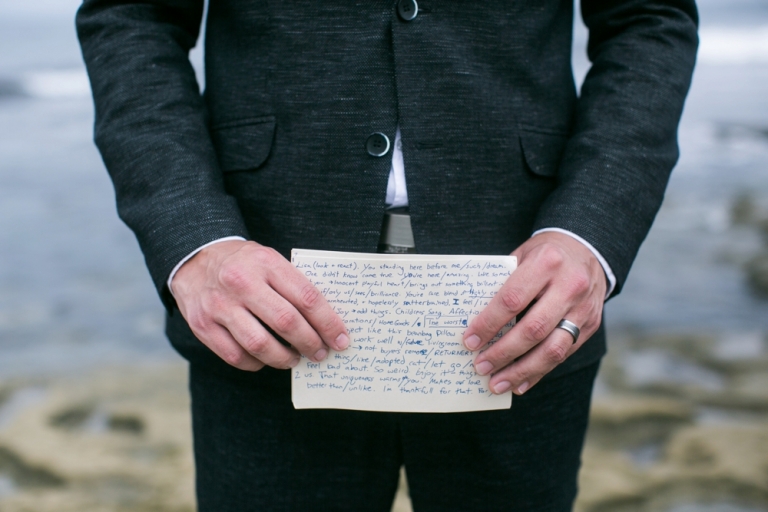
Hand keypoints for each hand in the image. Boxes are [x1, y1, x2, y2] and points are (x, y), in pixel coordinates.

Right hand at [171, 240, 349, 370]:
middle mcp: (241, 283)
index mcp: (265, 263)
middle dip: (310, 343)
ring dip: (284, 358)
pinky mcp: (202, 326)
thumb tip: (325, 322)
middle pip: (286, 322)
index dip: (328, 323)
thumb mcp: (269, 260)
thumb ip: (293, 285)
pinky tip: (266, 359)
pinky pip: (236, 356)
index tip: (341, 339)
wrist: (194, 259)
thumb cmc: (243, 264)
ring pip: (260, 344)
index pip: (306, 297)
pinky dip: (257, 363)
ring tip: (295, 359)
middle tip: (320, 353)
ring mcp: (219, 306)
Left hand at [463, 232, 605, 394]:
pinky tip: (520, 382)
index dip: (489, 324)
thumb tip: (474, 320)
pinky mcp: (591, 325)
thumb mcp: (522, 255)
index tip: (469, 341)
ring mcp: (583, 308)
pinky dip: (539, 371)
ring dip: (521, 371)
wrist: (588, 249)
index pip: (512, 299)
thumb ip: (503, 283)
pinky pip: (564, 355)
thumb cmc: (545, 254)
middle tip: (480, 367)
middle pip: (533, 329)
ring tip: (497, 383)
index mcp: (546, 263)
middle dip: (503, 353)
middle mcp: (569, 286)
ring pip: (552, 350)